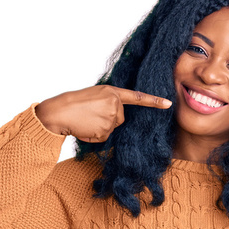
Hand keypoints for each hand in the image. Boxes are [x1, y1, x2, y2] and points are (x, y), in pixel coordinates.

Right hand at [35, 86, 171, 141]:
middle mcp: (114, 102)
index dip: (154, 101)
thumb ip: (109, 102)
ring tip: (87, 120)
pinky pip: (105, 137)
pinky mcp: (106, 129)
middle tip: (91, 115)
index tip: (168, 104)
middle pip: (121, 119)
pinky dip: (95, 135)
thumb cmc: (75, 104)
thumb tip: (117, 115)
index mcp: (112, 91)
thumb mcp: (95, 96)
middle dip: (108, 120)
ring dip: (100, 128)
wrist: (59, 111)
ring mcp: (111, 116)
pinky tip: (86, 127)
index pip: (137, 97)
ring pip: (113, 128)